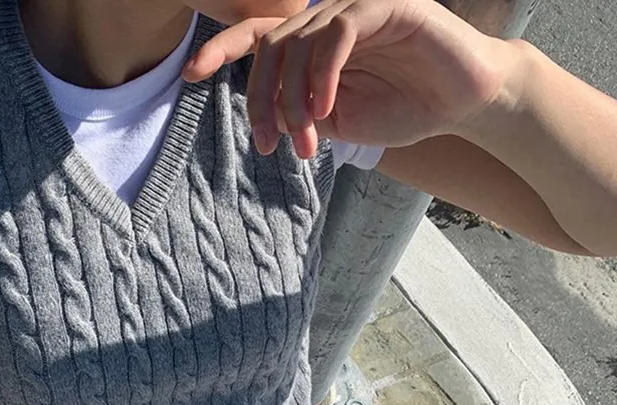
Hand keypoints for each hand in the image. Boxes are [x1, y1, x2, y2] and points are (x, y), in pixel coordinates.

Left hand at [183, 0, 507, 157]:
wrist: (463, 104)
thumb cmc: (404, 110)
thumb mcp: (342, 122)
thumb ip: (305, 115)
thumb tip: (273, 120)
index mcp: (316, 46)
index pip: (260, 38)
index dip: (222, 50)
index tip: (188, 75)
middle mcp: (329, 21)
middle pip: (272, 47)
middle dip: (262, 101)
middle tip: (268, 144)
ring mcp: (356, 9)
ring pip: (300, 43)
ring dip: (294, 99)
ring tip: (305, 139)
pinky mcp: (386, 6)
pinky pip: (337, 33)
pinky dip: (322, 74)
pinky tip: (324, 109)